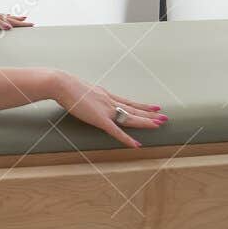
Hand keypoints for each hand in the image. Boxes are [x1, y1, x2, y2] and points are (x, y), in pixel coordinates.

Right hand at [50, 72, 165, 148]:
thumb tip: (86, 98)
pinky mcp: (100, 119)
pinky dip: (127, 139)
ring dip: (145, 122)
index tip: (155, 106)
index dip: (143, 105)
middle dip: (150, 114)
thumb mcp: (81, 90)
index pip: (128, 101)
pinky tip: (136, 145)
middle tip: (165, 117)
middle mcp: (110, 101)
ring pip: (130, 118)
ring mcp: (106, 110)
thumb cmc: (66, 86)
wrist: (62, 84)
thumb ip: (88, 96)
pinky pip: (117, 131)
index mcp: (106, 95)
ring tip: (159, 124)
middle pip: (134, 109)